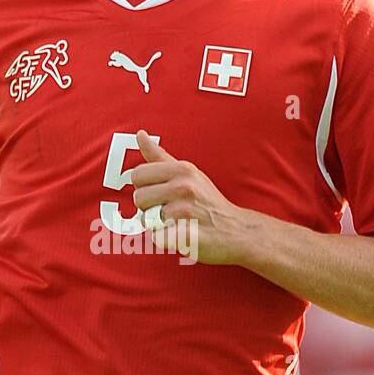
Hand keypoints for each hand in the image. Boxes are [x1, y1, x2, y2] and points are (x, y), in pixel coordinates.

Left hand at [128, 130, 246, 264]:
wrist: (236, 230)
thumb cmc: (207, 200)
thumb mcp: (188, 173)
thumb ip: (160, 156)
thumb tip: (140, 134)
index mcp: (182, 169)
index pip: (137, 174)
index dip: (144, 187)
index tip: (160, 193)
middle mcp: (184, 187)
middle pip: (138, 198)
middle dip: (148, 208)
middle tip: (169, 212)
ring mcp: (186, 211)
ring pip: (146, 220)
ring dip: (158, 226)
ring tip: (177, 223)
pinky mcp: (187, 235)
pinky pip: (156, 238)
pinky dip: (165, 240)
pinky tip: (180, 236)